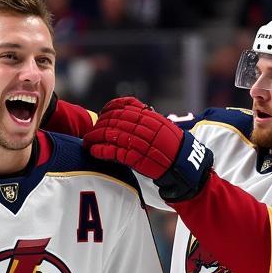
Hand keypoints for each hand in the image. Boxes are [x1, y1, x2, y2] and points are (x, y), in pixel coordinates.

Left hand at [83, 97, 212, 200]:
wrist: (184, 166)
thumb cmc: (173, 147)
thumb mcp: (163, 126)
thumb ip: (146, 119)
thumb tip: (127, 112)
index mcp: (151, 117)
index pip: (125, 106)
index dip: (109, 109)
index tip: (102, 114)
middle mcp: (145, 127)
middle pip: (115, 120)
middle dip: (100, 125)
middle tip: (91, 131)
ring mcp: (141, 142)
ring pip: (112, 135)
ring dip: (96, 138)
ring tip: (87, 141)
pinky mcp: (137, 158)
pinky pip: (115, 152)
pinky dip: (102, 151)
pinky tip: (93, 151)